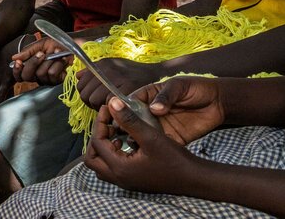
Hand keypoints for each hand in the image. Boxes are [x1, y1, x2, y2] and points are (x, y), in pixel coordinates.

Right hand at [10, 38, 72, 84]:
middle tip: (41, 53)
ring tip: (56, 53)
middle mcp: (38, 76)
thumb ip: (27, 51)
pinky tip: (62, 58)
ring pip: (41, 74)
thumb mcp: (40, 44)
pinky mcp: (59, 81)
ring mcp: (48, 80)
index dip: (17, 70)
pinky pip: (53, 74)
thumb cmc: (56, 43)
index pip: (19, 75)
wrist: (73, 43)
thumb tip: (14, 58)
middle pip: (28, 76)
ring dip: (49, 60)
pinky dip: (58, 63)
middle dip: (33, 62)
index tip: (19, 62)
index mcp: (31, 67)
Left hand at [76, 58, 160, 108]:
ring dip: (101, 107)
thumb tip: (78, 76)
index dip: (86, 94)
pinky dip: (112, 110)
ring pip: (94, 101)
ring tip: (112, 106)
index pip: (81, 85)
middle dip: (91, 103)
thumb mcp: (113, 66)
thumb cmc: (134, 73)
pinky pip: (108, 105)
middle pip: (85, 95)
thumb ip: (94, 71)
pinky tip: (120, 108)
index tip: (96, 97)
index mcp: (103, 64)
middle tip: (104, 104)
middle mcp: (107, 69)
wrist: (158, 74)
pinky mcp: (126, 90)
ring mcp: (116, 79)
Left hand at [82, 100, 198, 194]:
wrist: (193, 179)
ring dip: (104, 147)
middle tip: (108, 123)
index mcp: (119, 168)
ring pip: (101, 164)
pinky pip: (112, 167)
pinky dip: (113, 154)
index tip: (108, 109)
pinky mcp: (132, 180)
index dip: (100, 123)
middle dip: (96, 138)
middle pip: (91, 158)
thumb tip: (112, 103)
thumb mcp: (151, 136)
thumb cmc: (174, 158)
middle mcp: (118, 178)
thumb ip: (129, 120)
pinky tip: (127, 142)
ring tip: (117, 132)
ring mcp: (125, 181)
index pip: (96, 142)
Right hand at [129, 76, 224, 144]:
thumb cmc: (196, 88)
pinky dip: (153, 150)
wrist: (218, 102)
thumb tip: (154, 109)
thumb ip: (167, 96)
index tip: (117, 117)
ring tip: (134, 145)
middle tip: (122, 135)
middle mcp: (151, 112)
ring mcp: (160, 126)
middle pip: (133, 121)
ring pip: (143, 135)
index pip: (130, 102)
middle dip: (125, 128)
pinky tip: (150, 153)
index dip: (121, 109)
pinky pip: (159, 146)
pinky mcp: (172, 138)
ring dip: (137, 141)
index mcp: (149, 96)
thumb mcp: (180, 86)